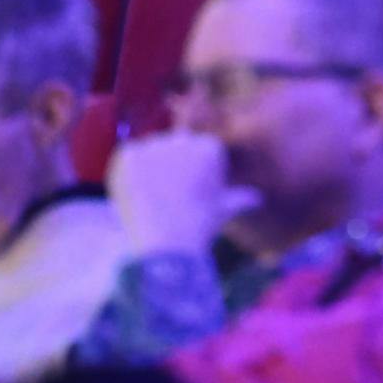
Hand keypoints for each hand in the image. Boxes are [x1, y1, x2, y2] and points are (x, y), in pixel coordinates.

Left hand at [107, 130, 260, 256]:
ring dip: (145, 171)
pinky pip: (125, 158)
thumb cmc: (199, 230)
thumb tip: (256, 199)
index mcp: (210, 148)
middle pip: (170, 147)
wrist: (168, 243)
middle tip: (164, 200)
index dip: (189, 175)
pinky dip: (125, 174)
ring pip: (147, 153)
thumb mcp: (222, 211)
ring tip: (149, 201)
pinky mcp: (130, 154)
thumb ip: (238, 199)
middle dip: (167, 169)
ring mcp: (155, 144)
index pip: (195, 150)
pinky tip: (135, 194)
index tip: (186, 197)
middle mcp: (184, 140)